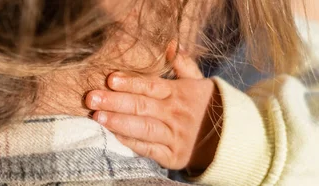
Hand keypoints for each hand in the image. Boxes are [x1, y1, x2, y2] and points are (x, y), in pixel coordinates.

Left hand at [85, 54, 221, 171]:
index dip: (131, 82)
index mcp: (180, 94)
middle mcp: (176, 114)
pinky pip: (148, 149)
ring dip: (118, 122)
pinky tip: (113, 135)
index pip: (152, 86)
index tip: (110, 79)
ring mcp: (174, 136)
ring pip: (143, 128)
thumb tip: (170, 43)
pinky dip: (130, 143)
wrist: (226, 140)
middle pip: (142, 106)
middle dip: (115, 102)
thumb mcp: (198, 83)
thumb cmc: (203, 107)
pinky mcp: (172, 156)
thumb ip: (182, 64)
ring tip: (98, 117)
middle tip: (92, 98)